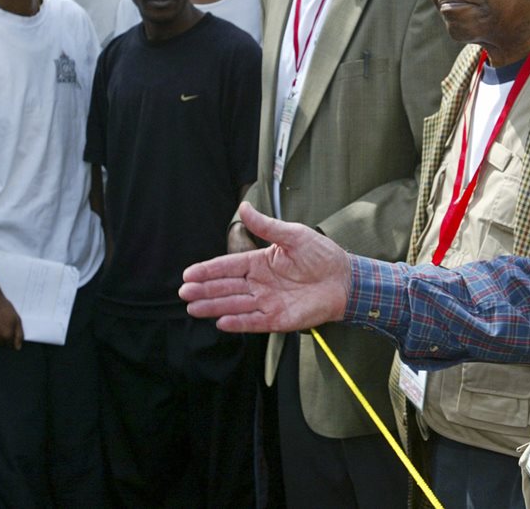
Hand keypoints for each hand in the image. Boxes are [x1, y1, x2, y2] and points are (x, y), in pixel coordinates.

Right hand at [0, 290, 23, 349]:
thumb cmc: (5, 308)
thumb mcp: (16, 319)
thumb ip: (19, 335)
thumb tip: (18, 348)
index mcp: (7, 335)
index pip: (11, 346)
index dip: (12, 338)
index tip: (10, 330)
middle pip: (2, 346)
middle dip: (4, 339)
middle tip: (3, 327)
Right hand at [180, 202, 350, 332]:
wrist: (345, 279)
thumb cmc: (322, 255)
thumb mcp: (293, 235)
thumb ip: (266, 226)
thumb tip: (243, 207)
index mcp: (260, 262)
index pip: (228, 266)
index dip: (208, 270)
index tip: (189, 273)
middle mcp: (259, 284)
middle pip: (226, 287)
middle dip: (204, 290)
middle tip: (185, 292)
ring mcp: (267, 302)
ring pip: (235, 305)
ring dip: (214, 307)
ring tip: (194, 308)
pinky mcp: (278, 319)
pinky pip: (253, 322)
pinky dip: (238, 323)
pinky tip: (221, 322)